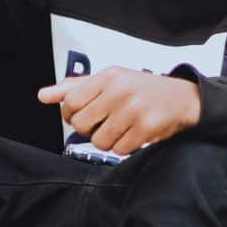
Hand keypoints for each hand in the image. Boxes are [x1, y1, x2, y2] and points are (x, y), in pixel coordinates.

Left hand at [38, 67, 201, 154]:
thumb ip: (75, 88)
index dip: (71, 115)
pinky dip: (124, 147)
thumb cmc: (141, 89)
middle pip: (81, 124)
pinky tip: (134, 134)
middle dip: (90, 129)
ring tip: (121, 128)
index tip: (83, 115)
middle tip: (104, 123)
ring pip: (99, 141)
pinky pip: (119, 150)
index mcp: (108, 76)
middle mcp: (119, 90)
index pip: (70, 102)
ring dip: (108, 140)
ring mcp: (133, 109)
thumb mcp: (109, 80)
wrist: (183, 98)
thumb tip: (43, 95)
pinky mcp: (146, 128)